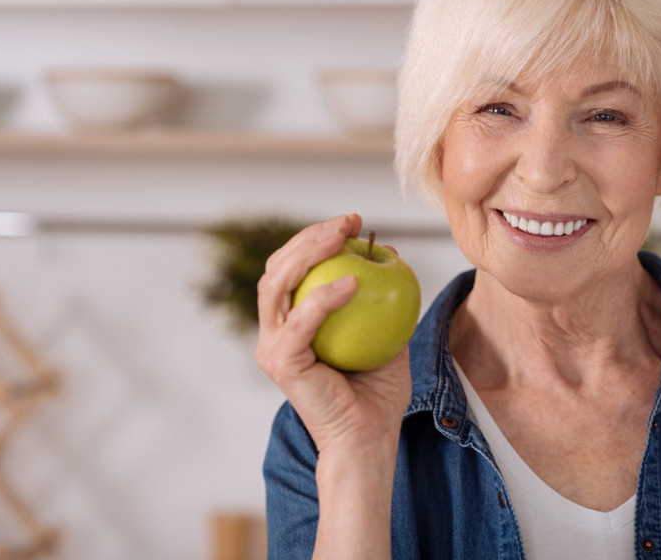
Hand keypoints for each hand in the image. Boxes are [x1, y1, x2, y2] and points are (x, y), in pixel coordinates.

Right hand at [255, 213, 411, 454]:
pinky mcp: (282, 364)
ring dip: (308, 253)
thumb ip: (382, 295)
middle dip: (309, 236)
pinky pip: (299, 323)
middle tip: (347, 221)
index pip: (292, 268)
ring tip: (343, 236)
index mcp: (291, 322)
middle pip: (277, 268)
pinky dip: (323, 299)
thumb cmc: (377, 392)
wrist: (370, 438)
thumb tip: (388, 250)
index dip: (315, 238)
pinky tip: (354, 282)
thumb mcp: (387, 332)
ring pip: (276, 285)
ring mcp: (273, 347)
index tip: (352, 222)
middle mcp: (274, 331)